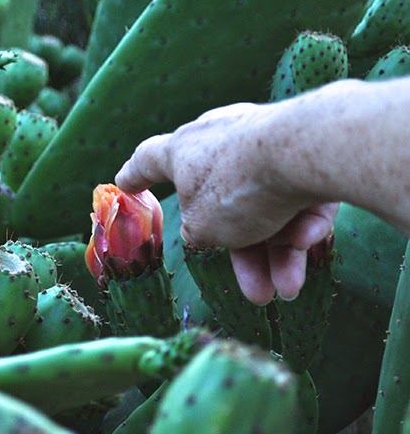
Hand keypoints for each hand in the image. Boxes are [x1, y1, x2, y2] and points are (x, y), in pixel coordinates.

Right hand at [115, 102, 337, 304]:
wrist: (304, 152)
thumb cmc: (235, 187)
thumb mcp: (201, 228)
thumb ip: (199, 233)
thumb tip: (210, 232)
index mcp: (182, 150)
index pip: (148, 161)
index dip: (135, 177)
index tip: (124, 184)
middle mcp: (220, 140)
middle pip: (223, 205)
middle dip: (243, 255)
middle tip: (256, 293)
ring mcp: (265, 143)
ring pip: (267, 208)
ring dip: (277, 253)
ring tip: (287, 289)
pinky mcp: (308, 152)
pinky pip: (298, 195)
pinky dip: (302, 222)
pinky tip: (308, 243)